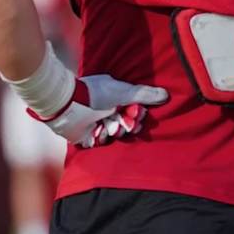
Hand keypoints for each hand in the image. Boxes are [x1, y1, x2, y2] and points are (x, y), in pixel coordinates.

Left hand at [33, 74, 167, 147]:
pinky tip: (99, 131)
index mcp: (114, 94)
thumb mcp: (123, 92)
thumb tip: (165, 95)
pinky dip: (102, 137)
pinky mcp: (89, 134)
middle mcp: (106, 107)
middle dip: (126, 124)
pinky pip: (102, 141)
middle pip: (126, 122)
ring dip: (114, 130)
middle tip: (122, 122)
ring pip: (116, 133)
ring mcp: (97, 121)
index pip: (133, 108)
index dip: (137, 114)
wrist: (68, 105)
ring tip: (108, 125)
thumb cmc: (95, 94)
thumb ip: (144, 94)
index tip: (137, 115)